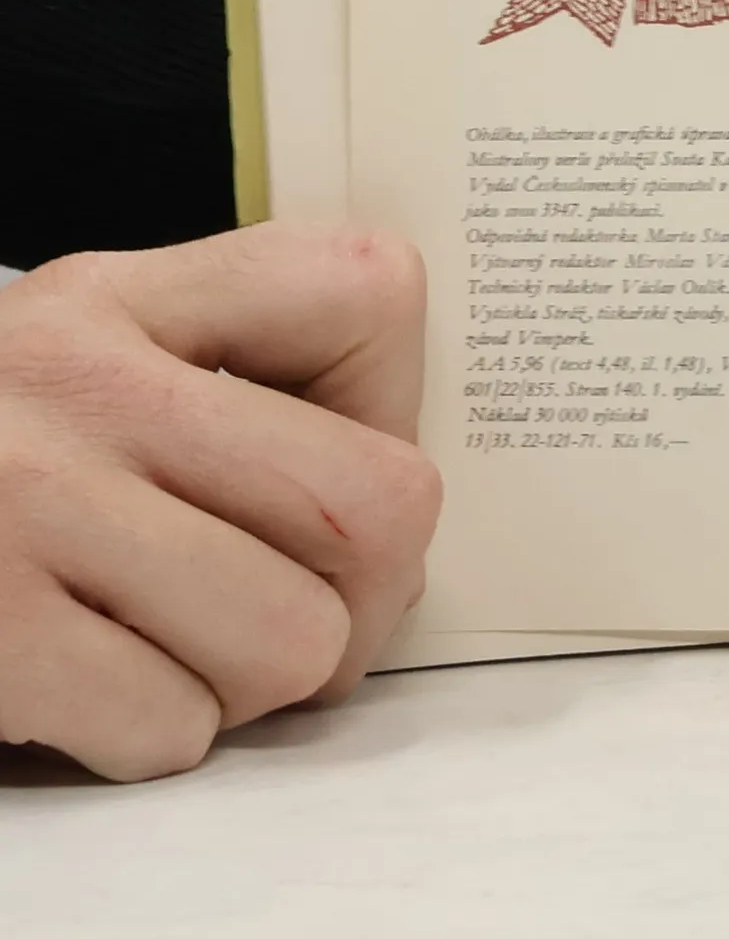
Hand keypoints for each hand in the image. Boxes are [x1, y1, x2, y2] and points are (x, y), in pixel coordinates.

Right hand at [0, 224, 440, 780]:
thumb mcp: (93, 353)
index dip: (393, 407)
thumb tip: (393, 545)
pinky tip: (94, 686)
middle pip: (377, 502)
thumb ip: (246, 397)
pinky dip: (157, 733)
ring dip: (256, 677)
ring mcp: (25, 506)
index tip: (331, 460)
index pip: (370, 292)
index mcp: (126, 295)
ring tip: (178, 641)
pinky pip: (174, 726)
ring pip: (295, 638)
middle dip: (365, 591)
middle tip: (296, 603)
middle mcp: (77, 382)